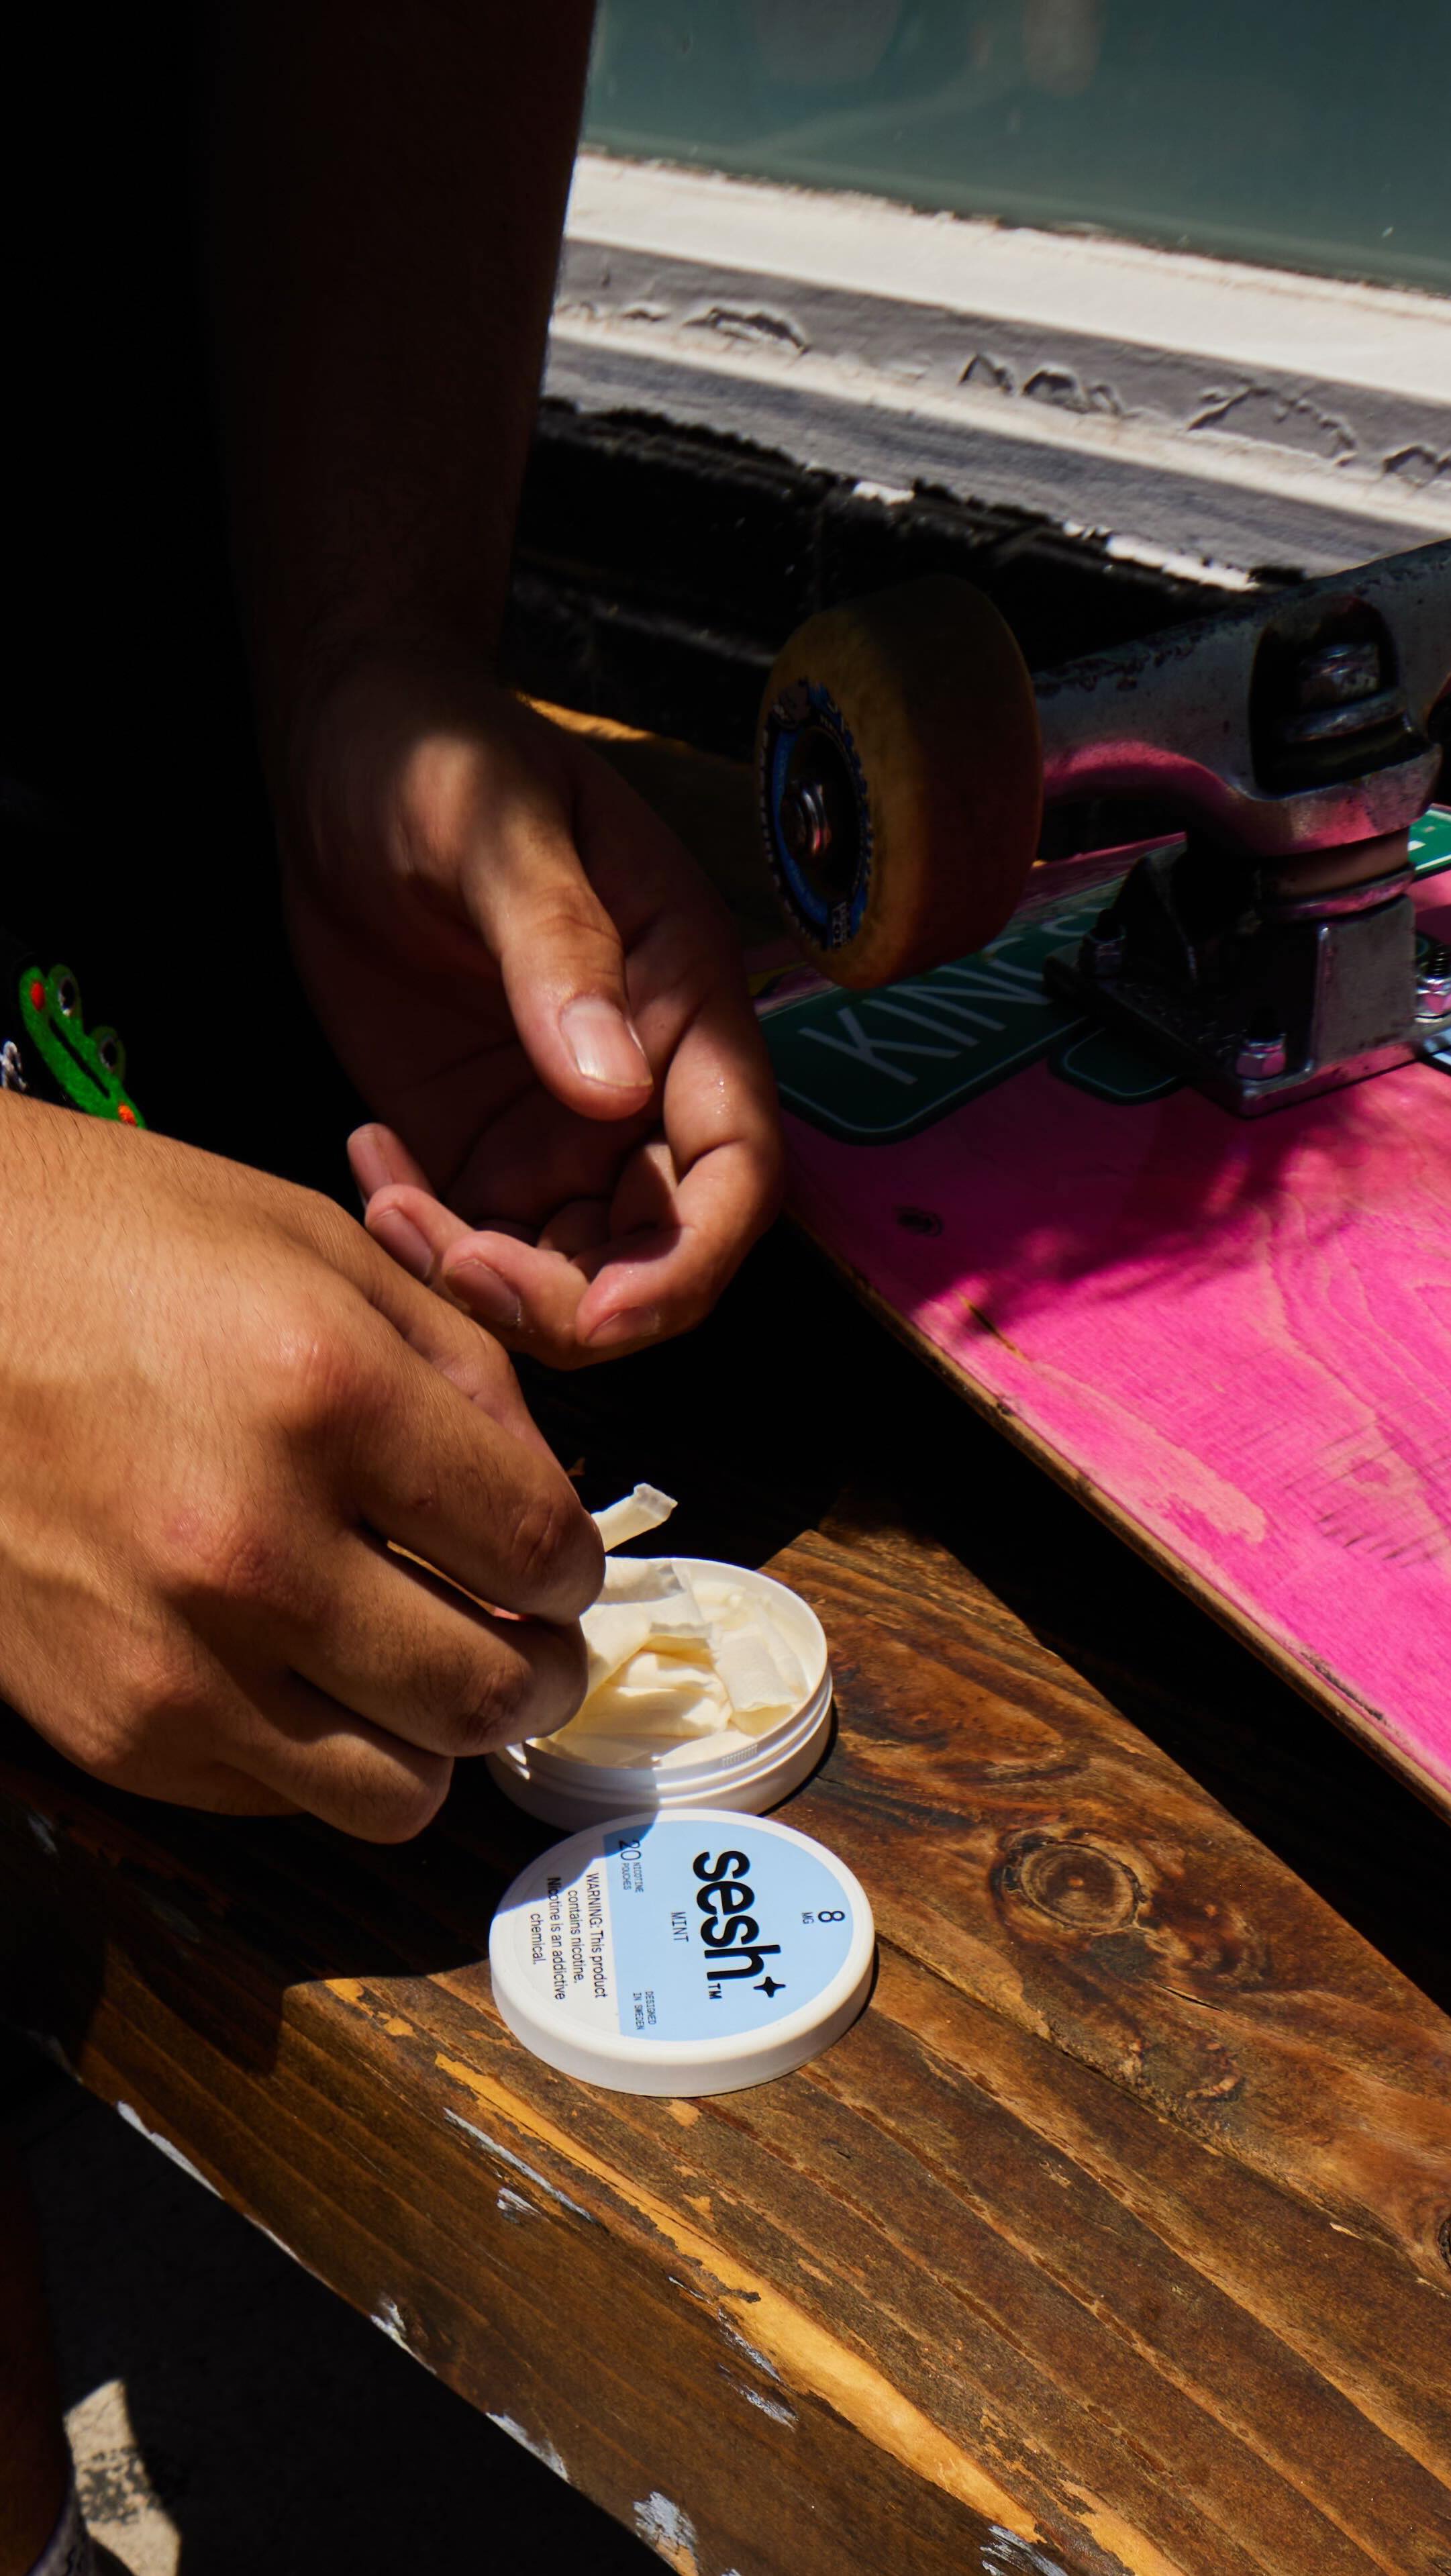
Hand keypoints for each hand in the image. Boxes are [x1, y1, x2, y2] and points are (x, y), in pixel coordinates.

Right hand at [0, 1099, 600, 1839]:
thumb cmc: (115, 1247)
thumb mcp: (319, 1246)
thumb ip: (468, 1371)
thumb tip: (551, 1499)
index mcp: (328, 1396)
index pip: (541, 1551)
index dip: (575, 1569)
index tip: (558, 1564)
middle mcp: (254, 1546)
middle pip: (490, 1694)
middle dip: (539, 1672)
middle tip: (527, 1639)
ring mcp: (175, 1655)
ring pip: (400, 1792)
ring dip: (435, 1736)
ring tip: (420, 1665)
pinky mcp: (112, 1727)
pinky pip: (284, 1800)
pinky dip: (325, 1752)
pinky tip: (306, 1670)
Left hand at [282, 657, 783, 1365]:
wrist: (344, 744)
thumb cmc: (439, 754)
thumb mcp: (497, 824)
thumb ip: (557, 948)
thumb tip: (613, 1088)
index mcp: (686, 1003)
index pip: (737, 1172)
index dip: (688, 1264)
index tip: (603, 1314)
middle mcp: (642, 1083)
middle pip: (655, 1255)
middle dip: (570, 1301)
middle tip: (453, 1263)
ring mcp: (559, 1124)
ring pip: (566, 1271)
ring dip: (485, 1282)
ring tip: (387, 1198)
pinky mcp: (479, 1140)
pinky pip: (475, 1239)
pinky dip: (423, 1239)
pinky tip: (366, 1153)